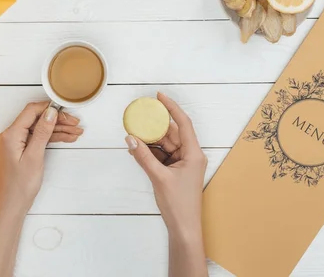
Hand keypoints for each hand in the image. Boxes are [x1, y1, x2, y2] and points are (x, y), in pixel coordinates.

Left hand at [0, 101, 82, 215]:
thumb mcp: (35, 156)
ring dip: (58, 130)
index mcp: (10, 134)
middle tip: (76, 124)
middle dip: (57, 120)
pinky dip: (52, 138)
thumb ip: (42, 132)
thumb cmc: (20, 185)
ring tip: (76, 132)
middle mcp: (10, 135)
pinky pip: (37, 138)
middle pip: (37, 119)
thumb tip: (50, 113)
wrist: (13, 205)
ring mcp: (16, 142)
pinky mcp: (21, 149)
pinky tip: (67, 138)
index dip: (49, 109)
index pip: (31, 111)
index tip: (66, 111)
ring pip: (40, 129)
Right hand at [125, 93, 206, 236]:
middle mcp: (190, 155)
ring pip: (164, 144)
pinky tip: (136, 149)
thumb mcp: (158, 177)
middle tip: (138, 115)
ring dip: (149, 140)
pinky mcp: (175, 171)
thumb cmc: (178, 204)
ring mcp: (182, 163)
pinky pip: (161, 155)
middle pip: (171, 133)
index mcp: (193, 153)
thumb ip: (143, 156)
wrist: (183, 228)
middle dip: (155, 125)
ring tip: (132, 132)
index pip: (183, 123)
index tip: (159, 96)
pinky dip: (150, 152)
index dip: (171, 107)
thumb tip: (130, 138)